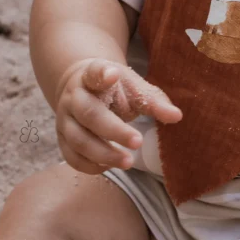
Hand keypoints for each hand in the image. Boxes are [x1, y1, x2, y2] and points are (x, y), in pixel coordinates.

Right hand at [56, 59, 181, 174]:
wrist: (81, 89)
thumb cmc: (113, 89)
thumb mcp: (133, 87)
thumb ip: (153, 101)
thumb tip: (177, 116)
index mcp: (90, 77)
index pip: (93, 72)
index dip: (101, 74)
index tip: (112, 75)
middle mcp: (73, 97)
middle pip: (89, 114)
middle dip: (114, 131)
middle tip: (138, 142)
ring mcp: (65, 120)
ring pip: (78, 139)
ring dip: (103, 154)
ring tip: (128, 162)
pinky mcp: (62, 139)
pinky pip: (72, 157)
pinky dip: (90, 165)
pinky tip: (110, 166)